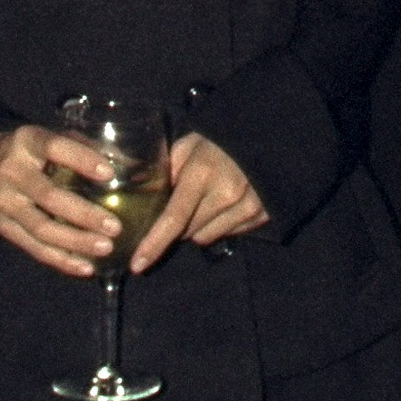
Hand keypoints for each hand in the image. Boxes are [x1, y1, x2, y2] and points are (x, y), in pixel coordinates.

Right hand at [0, 124, 121, 275]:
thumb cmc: (27, 152)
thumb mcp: (47, 138)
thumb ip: (83, 147)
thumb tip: (130, 163)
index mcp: (27, 141)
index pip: (55, 147)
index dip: (82, 160)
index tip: (109, 173)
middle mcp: (12, 171)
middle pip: (49, 196)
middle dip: (84, 214)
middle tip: (114, 226)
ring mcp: (5, 201)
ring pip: (42, 228)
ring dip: (75, 241)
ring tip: (105, 248)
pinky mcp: (2, 226)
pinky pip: (33, 248)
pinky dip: (61, 260)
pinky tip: (85, 267)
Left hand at [127, 131, 267, 273]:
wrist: (263, 135)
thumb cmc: (218, 140)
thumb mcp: (187, 146)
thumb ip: (165, 171)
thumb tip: (141, 195)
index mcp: (202, 174)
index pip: (173, 219)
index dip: (153, 244)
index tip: (138, 264)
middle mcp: (226, 194)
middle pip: (187, 233)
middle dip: (179, 223)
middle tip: (185, 200)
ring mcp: (247, 207)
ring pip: (207, 237)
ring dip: (200, 226)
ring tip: (208, 199)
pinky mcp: (261, 215)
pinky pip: (229, 234)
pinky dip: (222, 224)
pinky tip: (227, 203)